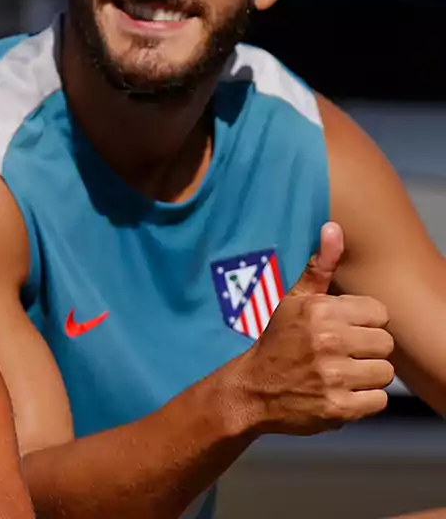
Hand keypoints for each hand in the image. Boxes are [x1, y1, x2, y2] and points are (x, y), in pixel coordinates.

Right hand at [228, 222, 394, 435]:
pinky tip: (338, 394)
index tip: (340, 333)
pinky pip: (378, 401)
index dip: (362, 325)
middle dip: (366, 351)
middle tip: (338, 356)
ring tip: (338, 375)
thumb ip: (319, 267)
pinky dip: (362, 402)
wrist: (250, 391)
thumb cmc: (277, 342)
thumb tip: (333, 228)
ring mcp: (333, 376)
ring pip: (384, 373)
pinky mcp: (338, 407)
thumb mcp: (292, 301)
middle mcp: (327, 341)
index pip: (379, 314)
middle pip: (385, 344)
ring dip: (365, 377)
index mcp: (320, 311)